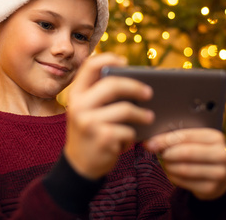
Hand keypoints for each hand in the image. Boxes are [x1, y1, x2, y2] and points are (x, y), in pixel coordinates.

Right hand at [64, 53, 153, 179]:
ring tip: (150, 117)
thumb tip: (135, 81)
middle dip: (135, 87)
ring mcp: (89, 123)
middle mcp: (79, 106)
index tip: (125, 61)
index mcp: (75, 94)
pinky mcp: (102, 138)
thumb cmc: (90, 132)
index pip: (89, 66)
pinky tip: (128, 141)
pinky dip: (132, 137)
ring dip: (142, 115)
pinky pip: (128, 131)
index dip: (109, 58)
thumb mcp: (87, 111)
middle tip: (149, 93)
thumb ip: (100, 96)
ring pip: (125, 109)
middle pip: (113, 85)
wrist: (79, 166)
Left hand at [145, 128, 225, 199]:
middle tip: (158, 154)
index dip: (166, 139)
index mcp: (216, 137)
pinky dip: (173, 177)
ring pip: (184, 169)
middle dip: (167, 153)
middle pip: (187, 152)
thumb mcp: (193, 142)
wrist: (217, 175)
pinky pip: (184, 182)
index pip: (186, 136)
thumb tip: (150, 143)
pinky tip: (172, 173)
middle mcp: (222, 154)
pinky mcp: (211, 188)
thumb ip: (175, 139)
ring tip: (166, 163)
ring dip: (169, 166)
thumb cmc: (199, 153)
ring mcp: (219, 173)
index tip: (150, 143)